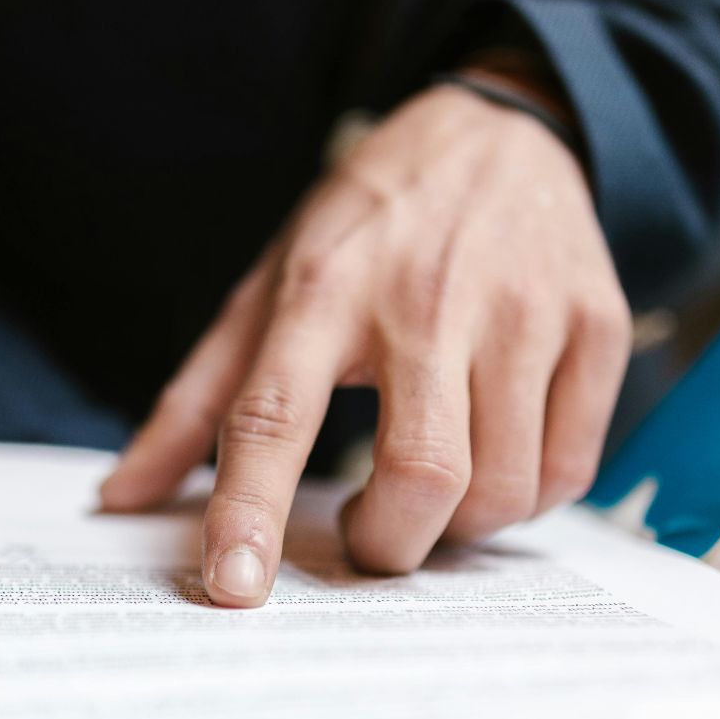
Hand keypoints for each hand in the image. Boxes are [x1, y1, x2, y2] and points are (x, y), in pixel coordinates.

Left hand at [99, 76, 630, 606]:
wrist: (501, 131)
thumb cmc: (369, 228)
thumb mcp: (268, 288)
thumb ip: (195, 402)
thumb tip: (122, 498)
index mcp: (324, 290)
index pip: (275, 416)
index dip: (250, 510)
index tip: (233, 587)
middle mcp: (426, 300)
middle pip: (422, 476)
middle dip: (390, 545)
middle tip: (372, 534)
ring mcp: (523, 311)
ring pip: (501, 489)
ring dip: (459, 528)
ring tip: (435, 492)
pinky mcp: (597, 326)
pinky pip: (568, 471)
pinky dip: (526, 499)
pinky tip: (496, 462)